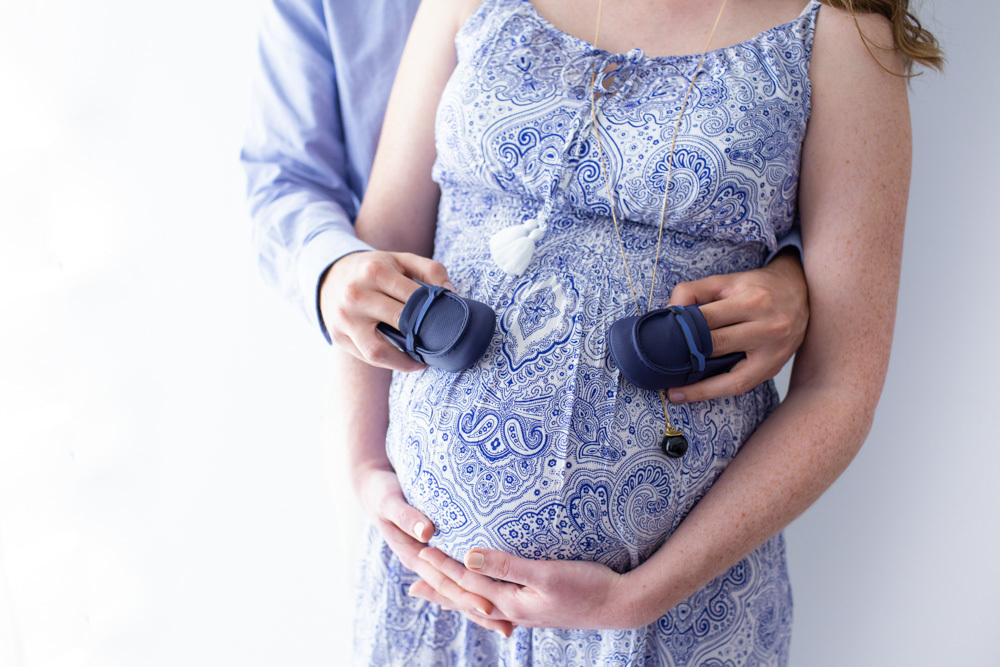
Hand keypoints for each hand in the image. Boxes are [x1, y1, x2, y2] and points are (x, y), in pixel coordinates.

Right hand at [320, 250, 453, 370]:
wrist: (331, 276)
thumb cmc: (375, 270)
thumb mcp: (401, 260)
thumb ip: (431, 270)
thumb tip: (451, 294)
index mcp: (374, 271)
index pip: (413, 297)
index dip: (434, 312)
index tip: (448, 322)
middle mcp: (356, 295)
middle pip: (399, 322)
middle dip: (422, 335)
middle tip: (440, 343)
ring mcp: (344, 318)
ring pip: (378, 350)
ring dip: (404, 360)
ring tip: (421, 360)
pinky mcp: (338, 336)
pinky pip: (367, 357)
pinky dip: (389, 363)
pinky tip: (404, 360)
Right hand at [352, 466, 516, 636]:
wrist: (375, 491)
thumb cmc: (382, 494)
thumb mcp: (391, 503)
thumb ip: (407, 517)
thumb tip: (427, 533)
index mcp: (413, 557)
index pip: (443, 583)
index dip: (466, 595)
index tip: (488, 607)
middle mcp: (424, 564)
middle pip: (455, 592)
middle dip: (480, 609)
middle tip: (508, 627)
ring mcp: (431, 560)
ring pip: (459, 587)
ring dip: (482, 601)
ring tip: (509, 622)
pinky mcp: (439, 550)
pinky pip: (460, 572)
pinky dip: (478, 582)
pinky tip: (499, 589)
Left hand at [409, 547, 648, 630]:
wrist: (621, 604)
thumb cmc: (588, 585)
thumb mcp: (547, 573)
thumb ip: (507, 565)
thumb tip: (469, 555)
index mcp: (511, 602)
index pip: (467, 582)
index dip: (442, 566)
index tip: (421, 552)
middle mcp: (513, 611)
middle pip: (467, 599)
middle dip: (440, 588)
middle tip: (413, 580)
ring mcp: (525, 612)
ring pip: (480, 605)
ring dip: (456, 597)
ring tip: (436, 592)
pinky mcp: (536, 608)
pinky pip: (497, 605)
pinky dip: (480, 600)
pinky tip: (483, 598)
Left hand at [666, 249, 807, 402]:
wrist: (801, 293)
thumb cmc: (758, 287)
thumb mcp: (726, 280)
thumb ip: (693, 290)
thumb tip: (668, 312)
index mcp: (753, 301)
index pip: (706, 319)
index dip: (679, 330)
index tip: (658, 339)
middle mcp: (767, 327)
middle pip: (715, 345)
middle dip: (685, 355)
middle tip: (658, 364)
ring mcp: (773, 352)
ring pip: (727, 373)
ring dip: (696, 383)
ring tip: (671, 390)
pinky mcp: (773, 368)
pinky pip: (739, 386)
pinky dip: (712, 392)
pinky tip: (691, 394)